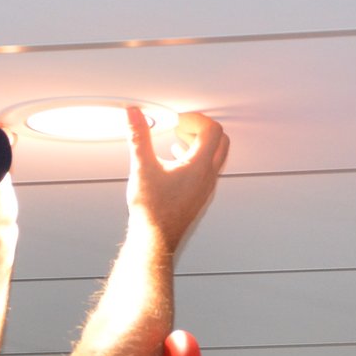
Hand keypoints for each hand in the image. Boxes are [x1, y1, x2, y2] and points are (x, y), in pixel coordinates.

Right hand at [126, 108, 228, 249]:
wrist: (154, 239)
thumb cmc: (153, 211)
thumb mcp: (142, 167)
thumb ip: (139, 137)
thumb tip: (136, 115)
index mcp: (199, 166)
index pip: (211, 130)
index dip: (194, 119)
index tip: (177, 121)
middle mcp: (208, 176)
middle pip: (220, 141)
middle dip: (201, 129)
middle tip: (181, 127)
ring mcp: (205, 188)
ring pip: (214, 157)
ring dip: (198, 144)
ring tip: (177, 141)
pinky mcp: (199, 197)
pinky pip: (205, 171)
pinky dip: (194, 159)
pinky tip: (174, 162)